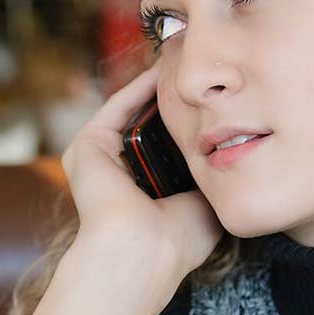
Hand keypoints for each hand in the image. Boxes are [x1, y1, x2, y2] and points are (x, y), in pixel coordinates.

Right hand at [62, 63, 221, 286]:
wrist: (144, 249)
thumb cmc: (178, 240)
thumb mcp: (204, 203)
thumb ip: (209, 174)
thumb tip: (226, 146)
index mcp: (144, 193)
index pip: (166, 150)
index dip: (189, 126)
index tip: (215, 103)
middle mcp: (119, 176)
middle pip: (149, 128)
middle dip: (175, 103)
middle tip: (201, 75)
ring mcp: (100, 160)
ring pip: (132, 114)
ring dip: (158, 89)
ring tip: (186, 64)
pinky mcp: (87, 146)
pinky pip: (118, 106)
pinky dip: (141, 87)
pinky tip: (165, 70)